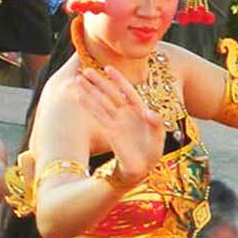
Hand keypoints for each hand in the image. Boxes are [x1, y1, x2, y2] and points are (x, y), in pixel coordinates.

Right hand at [75, 66, 163, 189]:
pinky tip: (80, 98)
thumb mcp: (159, 136)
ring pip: (101, 102)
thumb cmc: (152, 152)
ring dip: (90, 91)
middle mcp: (126, 113)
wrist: (142, 168)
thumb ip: (156, 122)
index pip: (127, 90)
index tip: (108, 68)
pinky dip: (89, 106)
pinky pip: (98, 116)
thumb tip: (148, 112)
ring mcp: (116, 121)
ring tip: (78, 79)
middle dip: (98, 82)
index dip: (118, 79)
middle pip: (110, 93)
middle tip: (85, 70)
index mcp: (139, 110)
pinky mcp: (110, 131)